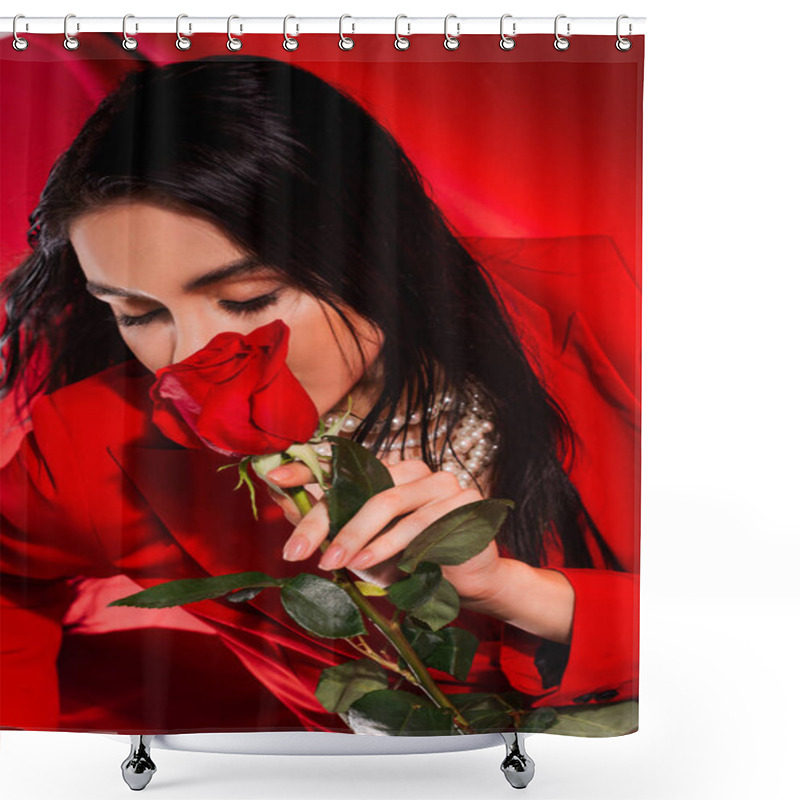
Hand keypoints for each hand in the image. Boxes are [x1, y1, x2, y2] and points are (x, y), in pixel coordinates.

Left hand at [262, 457, 503, 600]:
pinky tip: (367, 565)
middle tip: (295, 551)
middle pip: (362, 487)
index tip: (274, 476)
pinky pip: (418, 522)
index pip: (346, 462)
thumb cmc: (408, 562)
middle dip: (323, 521)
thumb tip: (281, 500)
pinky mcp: (465, 502)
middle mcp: (414, 470)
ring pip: (388, 501)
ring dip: (354, 536)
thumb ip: (328, 524)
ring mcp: (442, 483)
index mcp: (389, 472)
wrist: (465, 586)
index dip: (309, 467)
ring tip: (331, 564)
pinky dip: (388, 545)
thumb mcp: (360, 547)